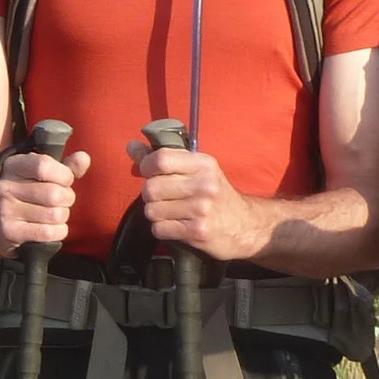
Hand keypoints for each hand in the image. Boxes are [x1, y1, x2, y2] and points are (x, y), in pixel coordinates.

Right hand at [0, 147, 90, 254]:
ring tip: (54, 214)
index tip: (66, 181)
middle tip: (62, 202)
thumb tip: (83, 158)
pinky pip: (48, 232)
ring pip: (54, 215)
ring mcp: (5, 210)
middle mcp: (5, 187)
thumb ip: (66, 167)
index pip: (44, 166)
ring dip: (62, 217)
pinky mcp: (9, 232)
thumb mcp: (43, 176)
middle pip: (54, 193)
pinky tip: (52, 229)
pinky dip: (58, 232)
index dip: (64, 175)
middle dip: (67, 199)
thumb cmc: (28, 195)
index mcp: (13, 166)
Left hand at [126, 134, 266, 261]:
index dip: (146, 166)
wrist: (246, 226)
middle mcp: (204, 185)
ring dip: (157, 214)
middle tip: (163, 198)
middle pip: (151, 188)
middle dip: (151, 195)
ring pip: (152, 211)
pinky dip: (163, 229)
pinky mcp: (197, 231)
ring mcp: (201, 209)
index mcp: (203, 164)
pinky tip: (177, 226)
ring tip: (172, 213)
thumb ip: (165, 158)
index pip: (160, 159)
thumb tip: (131, 147)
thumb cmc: (217, 196)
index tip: (149, 172)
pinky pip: (159, 229)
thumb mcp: (198, 171)